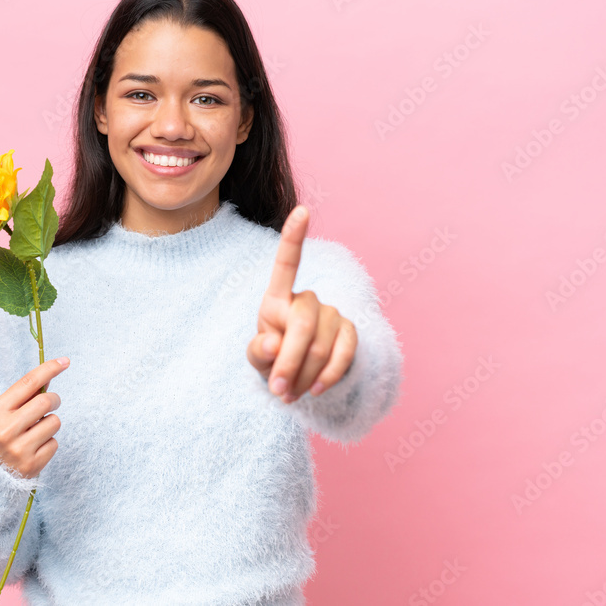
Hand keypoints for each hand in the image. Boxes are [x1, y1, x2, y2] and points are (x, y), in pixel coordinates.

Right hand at [0, 358, 66, 478]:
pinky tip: (35, 448)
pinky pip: (55, 443)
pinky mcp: (31, 466)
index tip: (65, 361)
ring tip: (36, 431)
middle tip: (51, 402)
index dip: (49, 369)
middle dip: (54, 399)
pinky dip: (49, 442)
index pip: (27, 383)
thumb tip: (48, 378)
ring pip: (54, 422)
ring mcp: (19, 449)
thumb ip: (22, 397)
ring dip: (50, 423)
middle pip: (46, 401)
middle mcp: (6, 430)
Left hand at [246, 205, 357, 403]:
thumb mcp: (256, 358)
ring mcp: (331, 314)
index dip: (294, 237)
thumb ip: (258, 352)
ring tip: (290, 394)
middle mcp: (306, 299)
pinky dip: (328, 376)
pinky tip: (316, 390)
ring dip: (304, 377)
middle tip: (277, 390)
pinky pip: (343, 354)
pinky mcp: (349, 332)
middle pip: (302, 325)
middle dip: (289, 362)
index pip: (286, 264)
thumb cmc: (270, 360)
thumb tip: (274, 345)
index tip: (302, 210)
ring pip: (320, 346)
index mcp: (277, 298)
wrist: (298, 377)